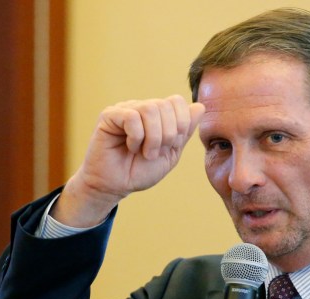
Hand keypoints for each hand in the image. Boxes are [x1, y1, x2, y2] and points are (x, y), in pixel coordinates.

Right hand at [53, 95, 205, 226]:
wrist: (115, 186)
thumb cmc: (140, 171)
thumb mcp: (171, 153)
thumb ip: (185, 131)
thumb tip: (200, 106)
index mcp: (158, 115)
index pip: (177, 102)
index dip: (181, 124)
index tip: (171, 145)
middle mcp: (141, 108)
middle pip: (166, 105)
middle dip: (167, 134)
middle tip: (155, 152)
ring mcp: (125, 109)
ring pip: (150, 109)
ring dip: (153, 137)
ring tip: (145, 152)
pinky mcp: (109, 115)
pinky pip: (131, 116)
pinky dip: (136, 136)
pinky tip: (130, 147)